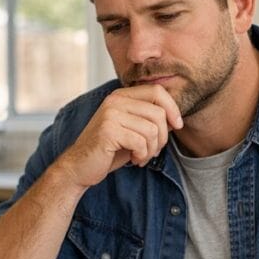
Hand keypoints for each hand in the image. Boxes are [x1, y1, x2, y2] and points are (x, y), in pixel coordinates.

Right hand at [55, 85, 182, 188]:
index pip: (157, 91)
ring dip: (151, 149)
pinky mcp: (108, 131)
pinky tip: (134, 159)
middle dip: (162, 137)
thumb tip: (176, 118)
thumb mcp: (132, 130)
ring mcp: (110, 114)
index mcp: (121, 96)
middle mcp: (115, 101)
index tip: (177, 126)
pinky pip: (140, 142)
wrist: (80, 167)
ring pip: (152, 130)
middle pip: (158, 113)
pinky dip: (142, 155)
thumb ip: (149, 120)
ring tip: (141, 156)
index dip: (173, 108)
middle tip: (153, 150)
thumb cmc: (109, 150)